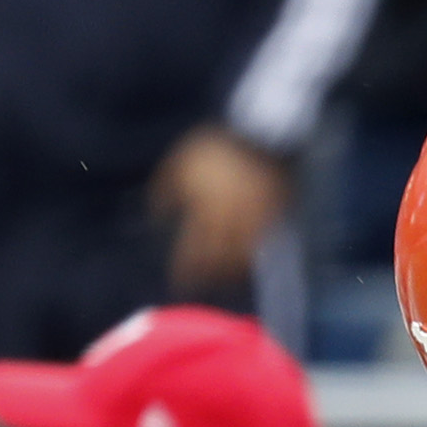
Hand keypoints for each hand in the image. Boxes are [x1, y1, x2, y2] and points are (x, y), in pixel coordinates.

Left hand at [152, 126, 289, 292]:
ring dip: (230, 274)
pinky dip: (250, 261)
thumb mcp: (183, 160)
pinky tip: (243, 265)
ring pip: (242, 259)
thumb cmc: (217, 149)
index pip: (195, 247)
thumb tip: (155, 212)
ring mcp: (254, 224)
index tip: (178, 281)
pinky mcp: (271, 222)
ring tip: (221, 282)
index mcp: (208, 207)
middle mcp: (232, 221)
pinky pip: (260, 249)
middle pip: (219, 259)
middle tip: (199, 287)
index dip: (186, 267)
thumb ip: (167, 187)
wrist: (262, 139)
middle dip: (208, 276)